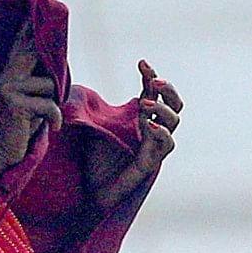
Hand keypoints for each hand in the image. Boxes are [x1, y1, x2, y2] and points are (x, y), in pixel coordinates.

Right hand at [0, 40, 61, 204]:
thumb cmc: (18, 124)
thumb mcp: (30, 97)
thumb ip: (39, 78)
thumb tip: (60, 61)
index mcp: (10, 69)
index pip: (22, 39)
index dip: (31, 21)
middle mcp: (8, 74)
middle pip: (36, 49)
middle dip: (52, 53)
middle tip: (59, 61)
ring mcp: (9, 88)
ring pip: (51, 84)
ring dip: (55, 102)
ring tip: (45, 116)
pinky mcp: (15, 104)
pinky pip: (50, 105)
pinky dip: (56, 119)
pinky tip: (53, 128)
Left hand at [85, 59, 182, 210]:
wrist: (89, 190)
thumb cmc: (93, 158)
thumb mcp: (93, 124)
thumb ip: (93, 105)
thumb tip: (76, 81)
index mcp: (141, 118)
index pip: (154, 92)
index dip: (151, 75)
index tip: (142, 62)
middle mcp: (151, 130)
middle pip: (175, 105)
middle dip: (168, 90)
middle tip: (155, 81)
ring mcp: (153, 147)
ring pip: (173, 123)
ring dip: (163, 109)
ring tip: (145, 103)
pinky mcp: (150, 164)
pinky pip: (165, 146)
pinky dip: (160, 133)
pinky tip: (150, 125)